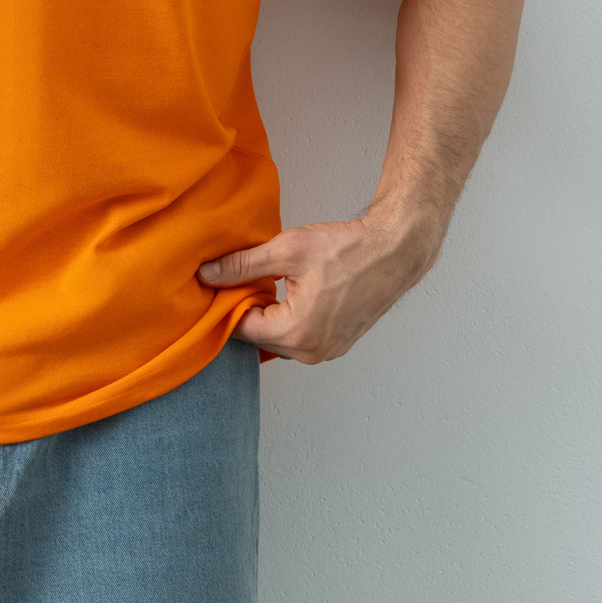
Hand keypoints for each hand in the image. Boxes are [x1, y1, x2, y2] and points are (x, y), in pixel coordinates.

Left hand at [197, 211, 441, 363]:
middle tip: (242, 278)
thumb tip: (207, 274)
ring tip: (267, 282)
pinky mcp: (336, 344)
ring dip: (268, 314)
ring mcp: (326, 352)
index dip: (227, 301)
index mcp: (296, 333)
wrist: (394, 252)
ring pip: (278, 338)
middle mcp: (311, 352)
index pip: (240, 328)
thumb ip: (242, 265)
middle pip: (258, 336)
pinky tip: (289, 292)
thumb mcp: (287, 250)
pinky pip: (299, 338)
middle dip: (246, 308)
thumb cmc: (347, 250)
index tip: (221, 280)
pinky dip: (288, 319)